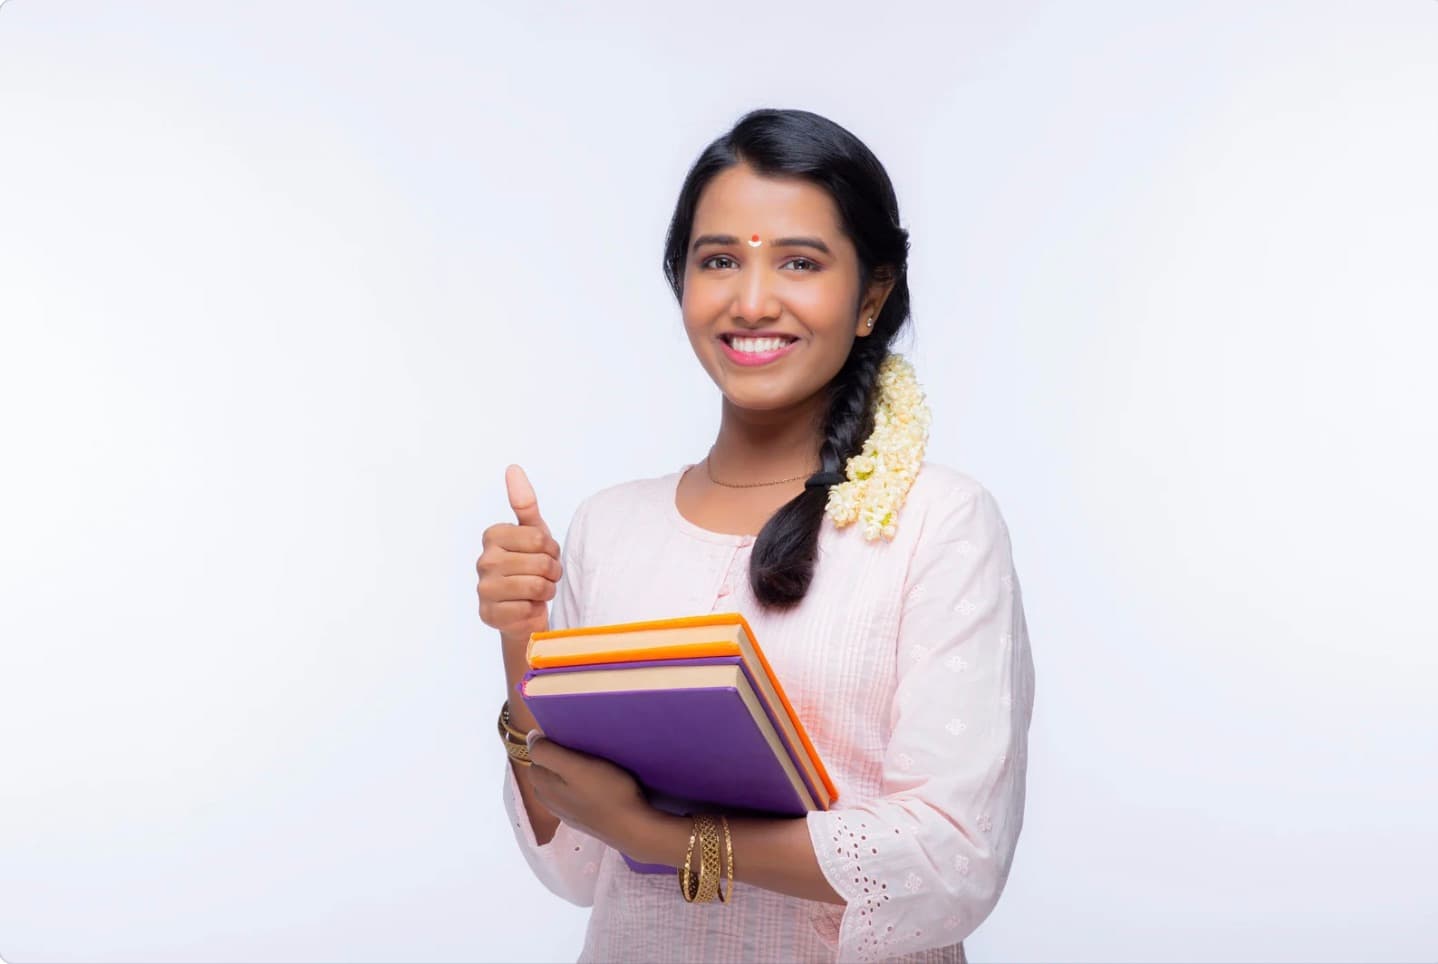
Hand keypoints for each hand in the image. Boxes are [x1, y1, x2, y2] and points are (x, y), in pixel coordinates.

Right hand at [476, 464, 563, 643]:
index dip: (552, 549)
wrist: (524, 611)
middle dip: (552, 572)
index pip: (540, 538)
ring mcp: (484, 589)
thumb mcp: (533, 533)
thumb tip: (513, 468)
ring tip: (538, 591)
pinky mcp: (489, 614)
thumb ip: (524, 502)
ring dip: (546, 590)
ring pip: (536, 585)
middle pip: (540, 562)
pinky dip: (534, 610)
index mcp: (492, 535)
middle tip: (544, 577)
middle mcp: (483, 560)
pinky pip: (528, 608)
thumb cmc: (531, 568)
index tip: (545, 555)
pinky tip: (526, 608)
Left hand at [526, 733, 656, 852]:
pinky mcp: (580, 819)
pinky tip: (597, 785)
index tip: (574, 741)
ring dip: (570, 773)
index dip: (553, 744)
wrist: (632, 828)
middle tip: (585, 751)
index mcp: (541, 785)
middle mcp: (547, 800)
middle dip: (560, 758)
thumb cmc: (606, 792)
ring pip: (559, 783)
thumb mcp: (575, 766)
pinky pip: (572, 795)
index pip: (537, 755)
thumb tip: (530, 738)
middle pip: (547, 769)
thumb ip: (547, 752)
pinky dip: (580, 787)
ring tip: (594, 765)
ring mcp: (564, 812)